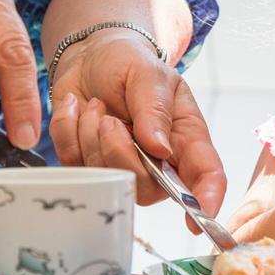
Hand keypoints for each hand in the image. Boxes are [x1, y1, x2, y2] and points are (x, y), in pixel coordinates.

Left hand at [48, 29, 225, 230]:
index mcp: (185, 138)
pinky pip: (73, 164)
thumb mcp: (149, 74)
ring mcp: (123, 167)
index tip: (197, 219)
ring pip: (107, 177)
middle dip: (119, 153)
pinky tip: (77, 110)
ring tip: (95, 106)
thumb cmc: (130, 63)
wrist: (90, 56)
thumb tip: (160, 149)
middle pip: (146, 187)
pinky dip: (68, 131)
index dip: (206, 200)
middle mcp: (159, 161)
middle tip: (109, 120)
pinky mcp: (89, 165)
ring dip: (90, 136)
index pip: (206, 175)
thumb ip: (154, 109)